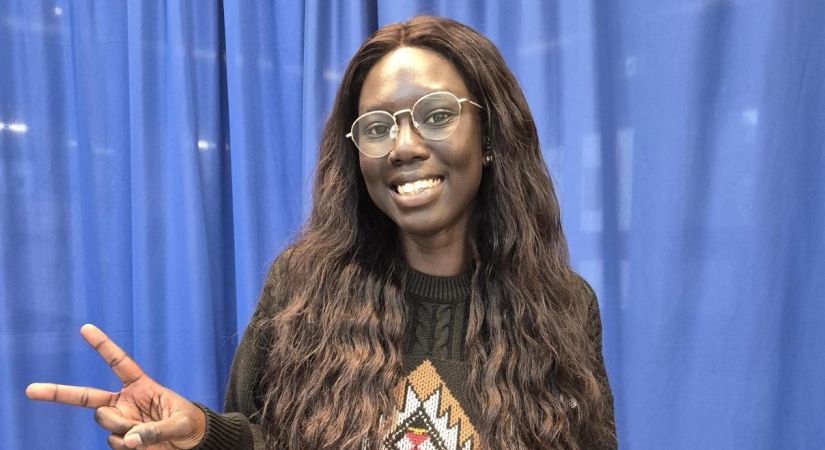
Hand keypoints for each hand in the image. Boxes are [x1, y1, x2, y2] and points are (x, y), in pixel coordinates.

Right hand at [26, 324, 205, 448]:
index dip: (102, 346)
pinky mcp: (121, 439)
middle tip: (30, 390)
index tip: (85, 328)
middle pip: (88, 397)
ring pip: (103, 422)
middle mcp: (125, 401)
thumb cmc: (190, 424)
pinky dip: (126, 445)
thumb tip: (130, 440)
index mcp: (141, 386)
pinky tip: (139, 445)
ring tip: (143, 434)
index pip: (118, 363)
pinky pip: (114, 441)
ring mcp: (121, 420)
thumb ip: (157, 430)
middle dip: (58, 393)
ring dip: (122, 428)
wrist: (192, 442)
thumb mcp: (180, 422)